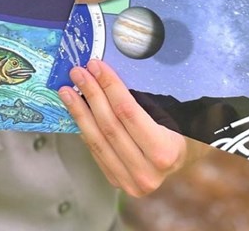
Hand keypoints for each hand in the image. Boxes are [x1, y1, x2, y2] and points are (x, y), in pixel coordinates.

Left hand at [59, 60, 186, 196]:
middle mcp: (147, 173)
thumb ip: (139, 99)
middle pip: (109, 125)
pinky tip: (75, 111)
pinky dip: (83, 127)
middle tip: (78, 73)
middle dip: (91, 94)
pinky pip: (95, 150)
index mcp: (165, 152)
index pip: (128, 112)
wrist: (181, 160)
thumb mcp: (168, 112)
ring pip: (97, 139)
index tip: (96, 66)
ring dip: (79, 111)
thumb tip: (105, 73)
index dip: (109, 86)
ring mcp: (130, 181)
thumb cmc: (177, 131)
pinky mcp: (117, 181)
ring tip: (67, 90)